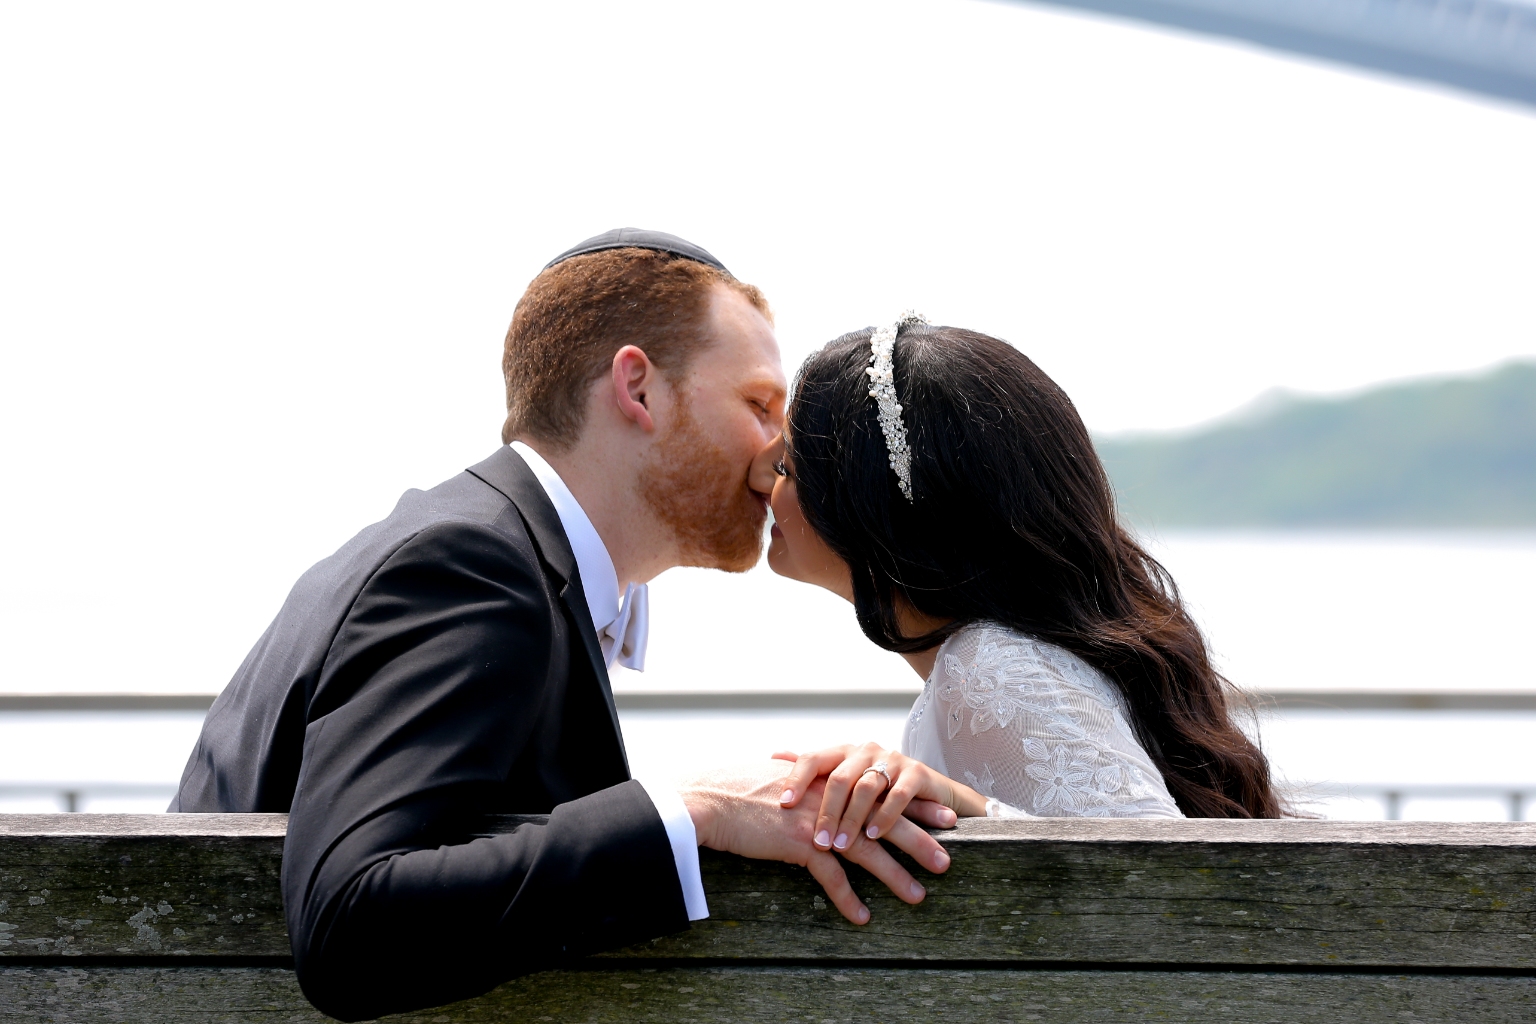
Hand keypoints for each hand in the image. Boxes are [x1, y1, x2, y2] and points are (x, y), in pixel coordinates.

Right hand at [679, 760, 953, 924]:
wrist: (710, 798)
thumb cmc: (738, 787)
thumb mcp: (783, 777)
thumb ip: (809, 783)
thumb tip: (824, 793)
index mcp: (831, 779)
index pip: (882, 791)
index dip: (914, 804)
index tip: (942, 815)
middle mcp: (832, 797)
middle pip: (886, 820)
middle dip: (920, 840)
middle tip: (947, 858)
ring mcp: (819, 820)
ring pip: (869, 851)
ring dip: (896, 876)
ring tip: (918, 896)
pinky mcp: (801, 843)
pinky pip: (832, 877)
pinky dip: (848, 899)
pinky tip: (862, 917)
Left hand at [777, 743, 988, 853]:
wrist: (935, 796)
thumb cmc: (882, 793)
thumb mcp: (847, 781)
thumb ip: (815, 769)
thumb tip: (774, 755)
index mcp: (844, 752)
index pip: (813, 758)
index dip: (796, 779)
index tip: (781, 804)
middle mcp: (866, 750)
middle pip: (839, 778)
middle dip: (826, 813)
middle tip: (817, 842)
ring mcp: (893, 759)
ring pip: (866, 787)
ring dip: (853, 820)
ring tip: (842, 846)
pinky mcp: (919, 773)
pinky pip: (899, 794)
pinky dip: (885, 817)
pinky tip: (874, 836)